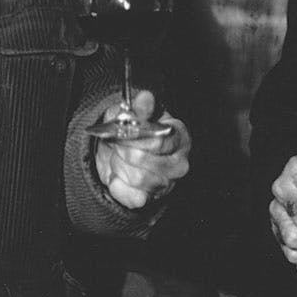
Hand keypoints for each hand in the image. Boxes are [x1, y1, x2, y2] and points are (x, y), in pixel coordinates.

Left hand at [93, 90, 190, 208]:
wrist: (122, 153)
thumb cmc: (134, 131)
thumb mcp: (135, 114)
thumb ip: (141, 107)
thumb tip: (145, 97)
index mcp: (180, 137)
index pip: (157, 140)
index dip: (132, 136)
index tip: (119, 131)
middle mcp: (180, 163)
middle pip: (143, 159)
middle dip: (121, 149)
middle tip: (116, 143)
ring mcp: (168, 184)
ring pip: (136, 178)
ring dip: (119, 165)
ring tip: (119, 157)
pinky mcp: (152, 200)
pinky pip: (131, 196)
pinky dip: (118, 184)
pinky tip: (119, 174)